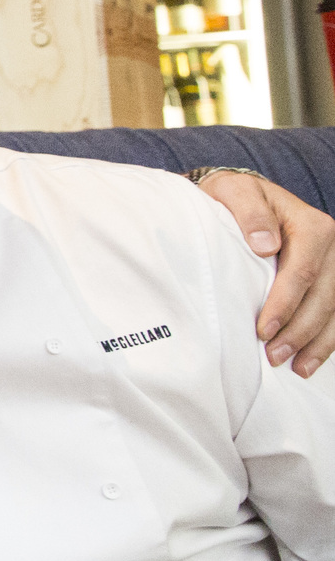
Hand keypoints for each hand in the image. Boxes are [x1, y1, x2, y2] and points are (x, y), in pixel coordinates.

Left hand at [196, 169, 334, 377]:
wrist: (244, 196)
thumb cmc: (236, 197)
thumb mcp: (235, 192)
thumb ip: (250, 213)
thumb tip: (265, 246)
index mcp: (312, 226)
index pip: (302, 271)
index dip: (285, 304)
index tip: (263, 330)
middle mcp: (331, 246)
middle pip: (322, 296)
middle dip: (299, 331)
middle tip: (274, 357)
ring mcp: (334, 264)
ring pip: (334, 309)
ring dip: (316, 343)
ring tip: (296, 368)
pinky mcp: (330, 279)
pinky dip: (325, 340)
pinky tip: (309, 361)